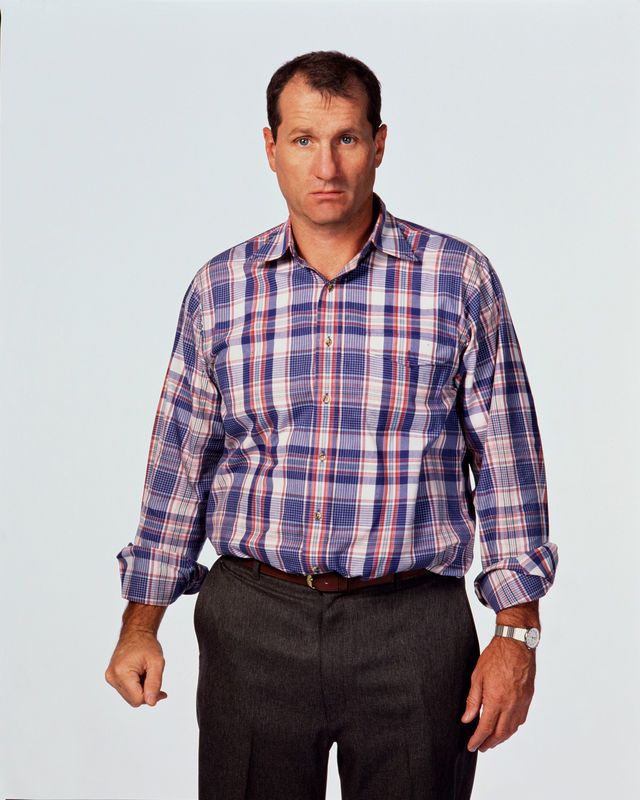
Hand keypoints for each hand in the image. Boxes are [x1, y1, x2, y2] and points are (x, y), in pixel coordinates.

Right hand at [105, 628, 166, 706]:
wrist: (136, 633)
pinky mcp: (112, 678)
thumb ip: (155, 683)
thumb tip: (151, 702)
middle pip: (133, 700)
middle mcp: (112, 677)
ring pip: (130, 697)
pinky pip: (127, 691)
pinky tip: (140, 674)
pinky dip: (136, 686)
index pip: (137, 699)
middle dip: (146, 692)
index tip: (161, 690)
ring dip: (141, 689)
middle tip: (153, 676)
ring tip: (144, 673)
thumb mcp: (157, 663)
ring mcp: (110, 678)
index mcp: (121, 672)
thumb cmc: (147, 645)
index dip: (151, 696)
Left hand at [461, 635, 535, 751]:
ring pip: (512, 729)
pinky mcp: (528, 698)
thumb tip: (467, 718)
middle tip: (481, 747)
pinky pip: (520, 719)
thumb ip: (472, 699)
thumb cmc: (495, 656)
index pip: (485, 728)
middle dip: (490, 743)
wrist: (517, 643)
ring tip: (492, 741)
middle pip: (500, 733)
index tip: (472, 746)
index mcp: (496, 699)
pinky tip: (506, 727)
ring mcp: (521, 702)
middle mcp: (511, 704)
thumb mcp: (477, 676)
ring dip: (502, 738)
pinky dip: (512, 728)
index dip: (477, 740)